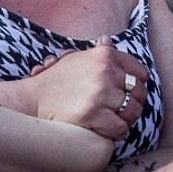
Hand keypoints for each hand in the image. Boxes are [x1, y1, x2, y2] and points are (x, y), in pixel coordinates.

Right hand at [26, 44, 147, 139]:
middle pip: (139, 92)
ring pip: (132, 111)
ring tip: (118, 121)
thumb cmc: (56, 80)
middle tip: (125, 111)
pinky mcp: (93, 113)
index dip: (139, 85)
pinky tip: (109, 131)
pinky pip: (120, 127)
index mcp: (104, 55)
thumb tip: (107, 39)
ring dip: (127, 119)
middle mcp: (104, 71)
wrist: (33, 99)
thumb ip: (97, 51)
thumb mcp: (76, 58)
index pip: (139, 72)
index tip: (130, 94)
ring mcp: (99, 92)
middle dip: (135, 104)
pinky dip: (117, 132)